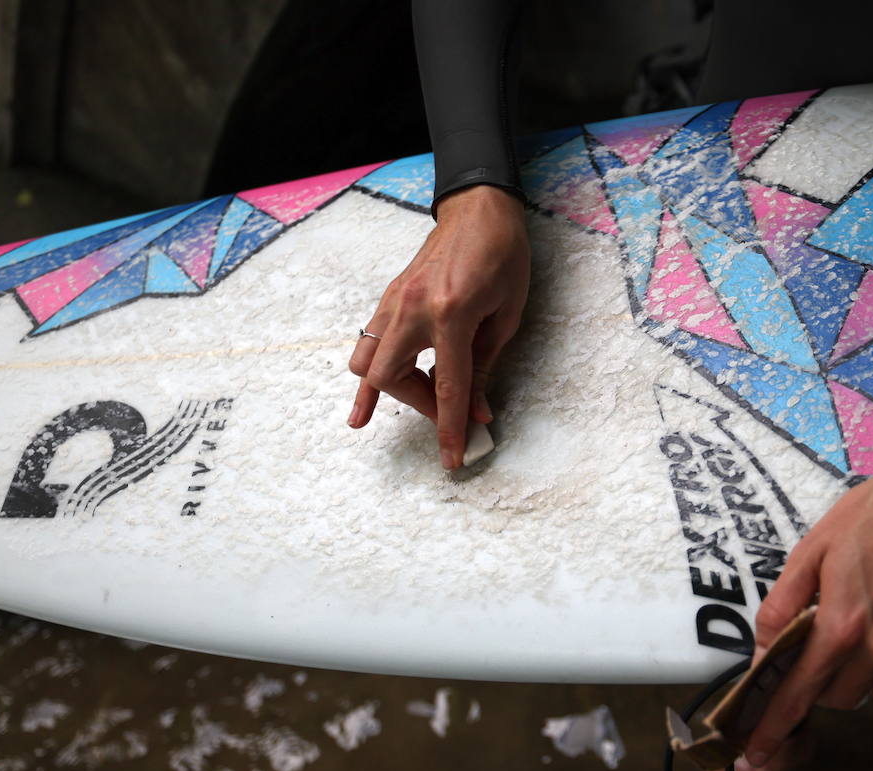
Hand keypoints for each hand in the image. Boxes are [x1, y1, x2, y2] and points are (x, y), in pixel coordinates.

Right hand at [347, 184, 528, 468]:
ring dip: (390, 391)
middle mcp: (413, 309)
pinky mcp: (388, 298)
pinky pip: (368, 342)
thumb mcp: (507, 315)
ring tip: (416, 404)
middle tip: (449, 412)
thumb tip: (475, 410)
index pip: (447, 386)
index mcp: (451, 314)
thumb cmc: (503, 255)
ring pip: (367, 363)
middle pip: (390, 379)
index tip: (452, 459)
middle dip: (420, 406)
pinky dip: (371, 371)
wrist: (479, 209)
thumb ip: (485, 365)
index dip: (449, 429)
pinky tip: (366, 400)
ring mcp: (394, 302)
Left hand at [743, 457, 872, 766]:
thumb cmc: (870, 517)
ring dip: (859, 681)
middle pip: (836, 698)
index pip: (799, 691)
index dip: (774, 725)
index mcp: (840, 623)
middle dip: (819, 682)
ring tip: (861, 640)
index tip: (757, 753)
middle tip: (821, 646)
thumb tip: (764, 651)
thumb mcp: (810, 551)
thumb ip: (782, 605)